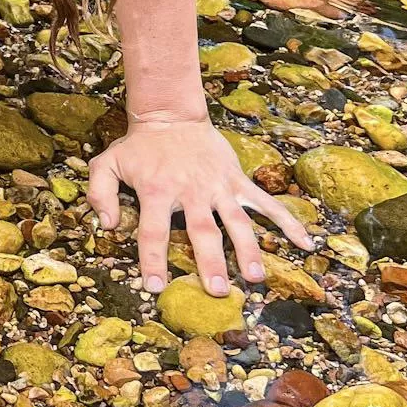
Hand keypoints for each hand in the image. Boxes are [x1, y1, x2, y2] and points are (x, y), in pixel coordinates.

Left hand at [88, 116, 313, 296]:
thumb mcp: (108, 163)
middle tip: (216, 290)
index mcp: (157, 190)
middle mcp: (190, 191)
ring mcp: (218, 186)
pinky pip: (266, 202)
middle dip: (209, 261)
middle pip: (202, 230)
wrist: (171, 115)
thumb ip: (99, 192)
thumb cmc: (140, 147)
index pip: (152, 231)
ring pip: (237, 220)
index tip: (154, 288)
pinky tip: (306, 244)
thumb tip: (108, 226)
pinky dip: (287, 221)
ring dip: (248, 249)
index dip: (152, 259)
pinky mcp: (237, 180)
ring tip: (255, 277)